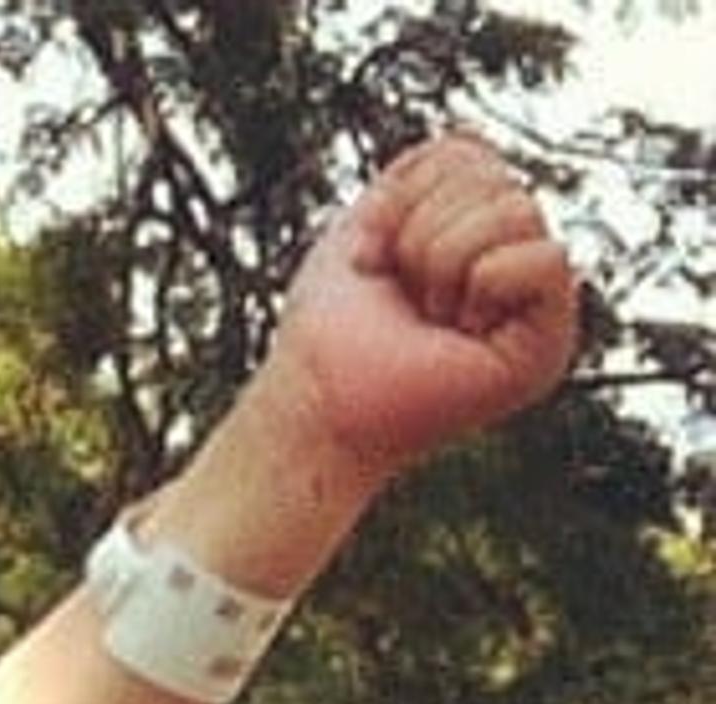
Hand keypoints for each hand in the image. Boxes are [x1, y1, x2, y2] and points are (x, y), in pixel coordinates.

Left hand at [265, 133, 578, 490]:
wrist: (311, 405)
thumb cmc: (327, 330)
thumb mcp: (365, 225)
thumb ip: (419, 175)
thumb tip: (471, 139)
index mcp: (471, 236)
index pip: (472, 154)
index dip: (409, 197)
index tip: (380, 260)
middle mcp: (511, 266)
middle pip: (499, 179)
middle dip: (426, 232)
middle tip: (404, 298)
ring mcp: (533, 306)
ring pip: (519, 208)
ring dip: (445, 259)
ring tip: (426, 315)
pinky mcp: (547, 344)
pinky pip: (551, 258)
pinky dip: (487, 281)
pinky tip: (459, 331)